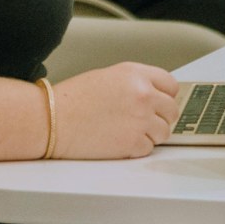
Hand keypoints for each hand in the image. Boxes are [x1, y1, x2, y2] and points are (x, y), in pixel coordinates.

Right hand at [51, 62, 181, 158]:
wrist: (52, 120)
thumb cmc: (72, 99)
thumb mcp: (109, 77)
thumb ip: (136, 83)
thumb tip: (155, 95)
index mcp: (137, 75)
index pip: (171, 85)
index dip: (166, 96)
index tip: (161, 103)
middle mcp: (143, 95)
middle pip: (172, 110)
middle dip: (162, 117)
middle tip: (146, 121)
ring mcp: (140, 120)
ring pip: (164, 132)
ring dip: (151, 134)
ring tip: (130, 132)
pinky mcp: (132, 143)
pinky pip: (148, 149)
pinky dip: (137, 148)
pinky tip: (119, 141)